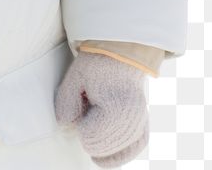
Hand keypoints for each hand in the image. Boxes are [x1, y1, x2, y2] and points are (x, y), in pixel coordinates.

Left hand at [54, 51, 148, 166]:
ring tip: (92, 130)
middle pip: (102, 148)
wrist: (122, 52)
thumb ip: (66, 102)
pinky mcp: (144, 123)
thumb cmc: (97, 64)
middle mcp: (133, 118)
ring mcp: (141, 121)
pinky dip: (120, 155)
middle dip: (89, 136)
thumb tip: (66, 127)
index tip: (82, 104)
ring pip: (118, 153)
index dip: (79, 126)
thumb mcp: (75, 77)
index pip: (90, 137)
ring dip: (102, 146)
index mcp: (115, 106)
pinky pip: (135, 148)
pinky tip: (104, 159)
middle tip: (88, 109)